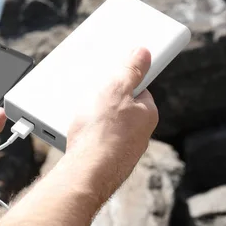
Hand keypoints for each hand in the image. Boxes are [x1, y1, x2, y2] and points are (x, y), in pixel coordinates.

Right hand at [66, 47, 158, 199]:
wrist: (87, 172)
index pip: (139, 89)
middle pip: (122, 108)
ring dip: (95, 120)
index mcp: (147, 114)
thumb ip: (131, 69)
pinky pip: (98, 143)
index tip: (110, 79)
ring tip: (81, 119)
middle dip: (106, 102)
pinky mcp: (109, 163)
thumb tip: (144, 53)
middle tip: (91, 98)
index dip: (122, 82)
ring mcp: (125, 150)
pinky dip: (89, 138)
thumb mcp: (116, 88)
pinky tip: (78, 137)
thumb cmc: (102, 131)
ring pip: (109, 127)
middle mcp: (140, 134)